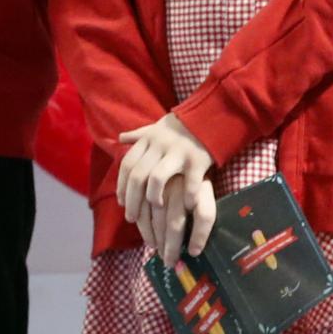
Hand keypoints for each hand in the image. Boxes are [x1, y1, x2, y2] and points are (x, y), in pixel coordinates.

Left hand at [116, 113, 217, 263]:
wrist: (213, 115)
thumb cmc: (184, 125)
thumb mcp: (158, 126)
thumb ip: (139, 134)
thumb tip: (119, 138)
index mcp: (149, 139)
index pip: (127, 165)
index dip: (121, 185)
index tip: (121, 202)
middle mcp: (160, 145)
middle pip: (138, 176)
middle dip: (132, 200)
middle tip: (132, 218)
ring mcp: (179, 152)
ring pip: (156, 179)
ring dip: (153, 198)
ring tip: (156, 209)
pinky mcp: (198, 160)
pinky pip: (189, 183)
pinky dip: (187, 197)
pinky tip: (186, 206)